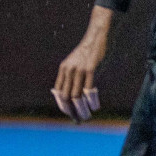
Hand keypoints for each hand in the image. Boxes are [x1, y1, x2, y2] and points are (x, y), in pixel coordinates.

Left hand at [52, 5, 111, 121]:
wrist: (96, 37)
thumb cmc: (87, 52)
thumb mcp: (74, 62)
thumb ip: (70, 75)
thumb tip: (70, 91)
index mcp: (63, 69)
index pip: (58, 92)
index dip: (62, 105)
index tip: (69, 114)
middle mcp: (68, 70)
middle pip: (66, 97)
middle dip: (71, 110)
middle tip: (78, 119)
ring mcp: (79, 70)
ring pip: (76, 96)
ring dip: (81, 109)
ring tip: (86, 116)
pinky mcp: (90, 69)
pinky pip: (89, 90)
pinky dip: (91, 101)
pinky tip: (94, 107)